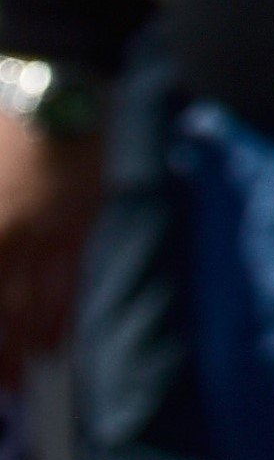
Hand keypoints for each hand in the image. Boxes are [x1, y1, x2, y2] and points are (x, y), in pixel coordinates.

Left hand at [0, 114, 102, 365]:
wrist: (56, 83)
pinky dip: (59, 317)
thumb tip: (1, 264)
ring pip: (27, 303)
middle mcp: (6, 234)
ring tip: (17, 376)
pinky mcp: (80, 222)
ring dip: (21, 345)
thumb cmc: (2, 123)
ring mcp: (44, 231)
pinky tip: (52, 342)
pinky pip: (68, 281)